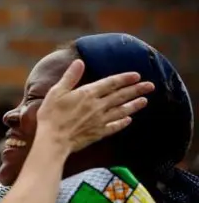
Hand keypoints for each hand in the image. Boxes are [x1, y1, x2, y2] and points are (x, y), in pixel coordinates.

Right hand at [38, 59, 153, 152]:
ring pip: (121, 111)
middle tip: (150, 86)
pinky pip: (114, 127)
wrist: (53, 140)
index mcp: (88, 94)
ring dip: (134, 105)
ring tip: (145, 101)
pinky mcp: (98, 133)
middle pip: (121, 96)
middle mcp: (97, 106)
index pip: (111, 83)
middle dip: (136, 90)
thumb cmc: (51, 116)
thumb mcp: (56, 92)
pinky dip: (123, 123)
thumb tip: (79, 62)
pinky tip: (129, 120)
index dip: (124, 78)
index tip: (137, 75)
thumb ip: (70, 77)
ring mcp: (99, 120)